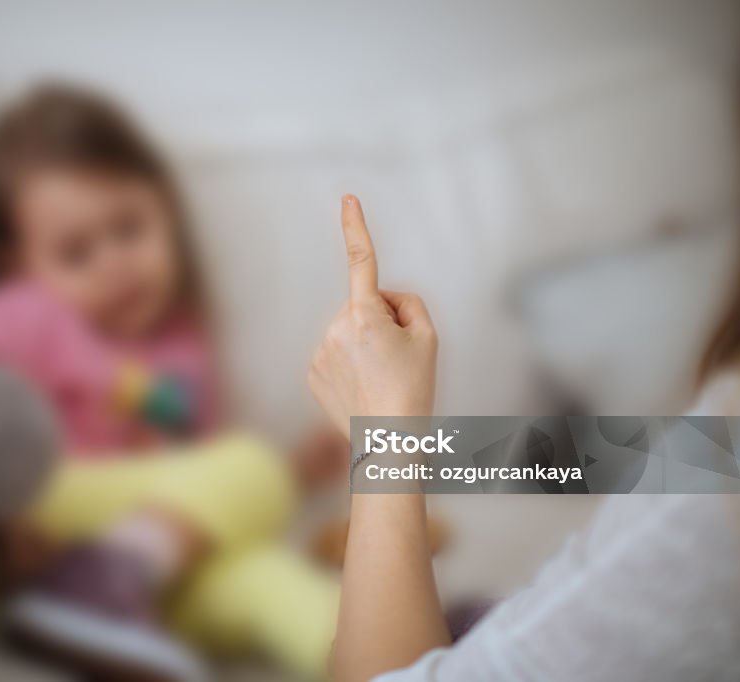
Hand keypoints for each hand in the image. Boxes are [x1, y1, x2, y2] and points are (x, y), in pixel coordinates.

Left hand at [308, 195, 437, 438]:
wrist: (388, 440)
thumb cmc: (413, 388)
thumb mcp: (428, 337)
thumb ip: (406, 301)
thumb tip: (381, 297)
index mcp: (364, 315)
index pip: (362, 262)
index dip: (356, 227)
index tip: (348, 199)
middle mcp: (335, 328)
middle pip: (363, 306)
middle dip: (380, 321)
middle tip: (397, 359)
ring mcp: (319, 352)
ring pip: (348, 331)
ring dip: (365, 344)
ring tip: (380, 377)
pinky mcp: (311, 372)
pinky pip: (335, 353)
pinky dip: (349, 364)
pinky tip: (362, 386)